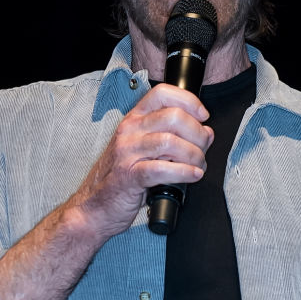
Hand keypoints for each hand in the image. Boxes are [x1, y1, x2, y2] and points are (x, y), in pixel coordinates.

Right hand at [67, 84, 213, 241]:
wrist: (94, 206)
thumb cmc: (121, 178)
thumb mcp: (145, 149)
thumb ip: (174, 137)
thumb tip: (206, 132)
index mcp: (134, 120)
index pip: (162, 93)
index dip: (189, 101)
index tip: (202, 117)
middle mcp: (129, 131)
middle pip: (173, 116)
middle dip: (197, 133)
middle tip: (202, 149)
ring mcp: (127, 153)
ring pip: (170, 142)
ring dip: (194, 155)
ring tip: (198, 166)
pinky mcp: (129, 177)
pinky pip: (162, 169)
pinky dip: (183, 172)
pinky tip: (193, 175)